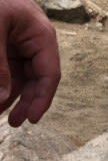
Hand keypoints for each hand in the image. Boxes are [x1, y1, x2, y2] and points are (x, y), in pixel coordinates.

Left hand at [0, 0, 60, 126]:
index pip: (49, 74)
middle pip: (36, 80)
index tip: (32, 119)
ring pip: (20, 77)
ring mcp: (20, 45)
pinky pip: (7, 70)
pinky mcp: (6, 46)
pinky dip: (3, 83)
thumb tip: (2, 98)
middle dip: (25, 101)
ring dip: (11, 95)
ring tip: (0, 113)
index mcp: (42, 37)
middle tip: (13, 123)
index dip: (42, 99)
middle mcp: (35, 44)